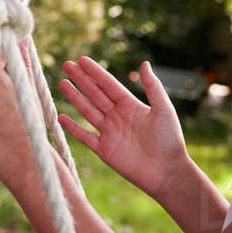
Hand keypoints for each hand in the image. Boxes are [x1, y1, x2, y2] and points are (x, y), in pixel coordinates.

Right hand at [59, 58, 187, 199]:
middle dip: (81, 80)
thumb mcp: (164, 109)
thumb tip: (144, 63)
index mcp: (131, 106)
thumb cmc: (170, 140)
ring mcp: (110, 133)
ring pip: (87, 111)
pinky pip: (85, 136)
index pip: (109, 85)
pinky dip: (73, 128)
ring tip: (62, 83)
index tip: (82, 60)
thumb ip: (153, 87)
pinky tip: (61, 117)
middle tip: (67, 65)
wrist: (167, 172)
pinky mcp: (104, 151)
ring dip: (75, 98)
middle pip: (95, 94)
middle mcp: (118, 117)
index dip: (95, 72)